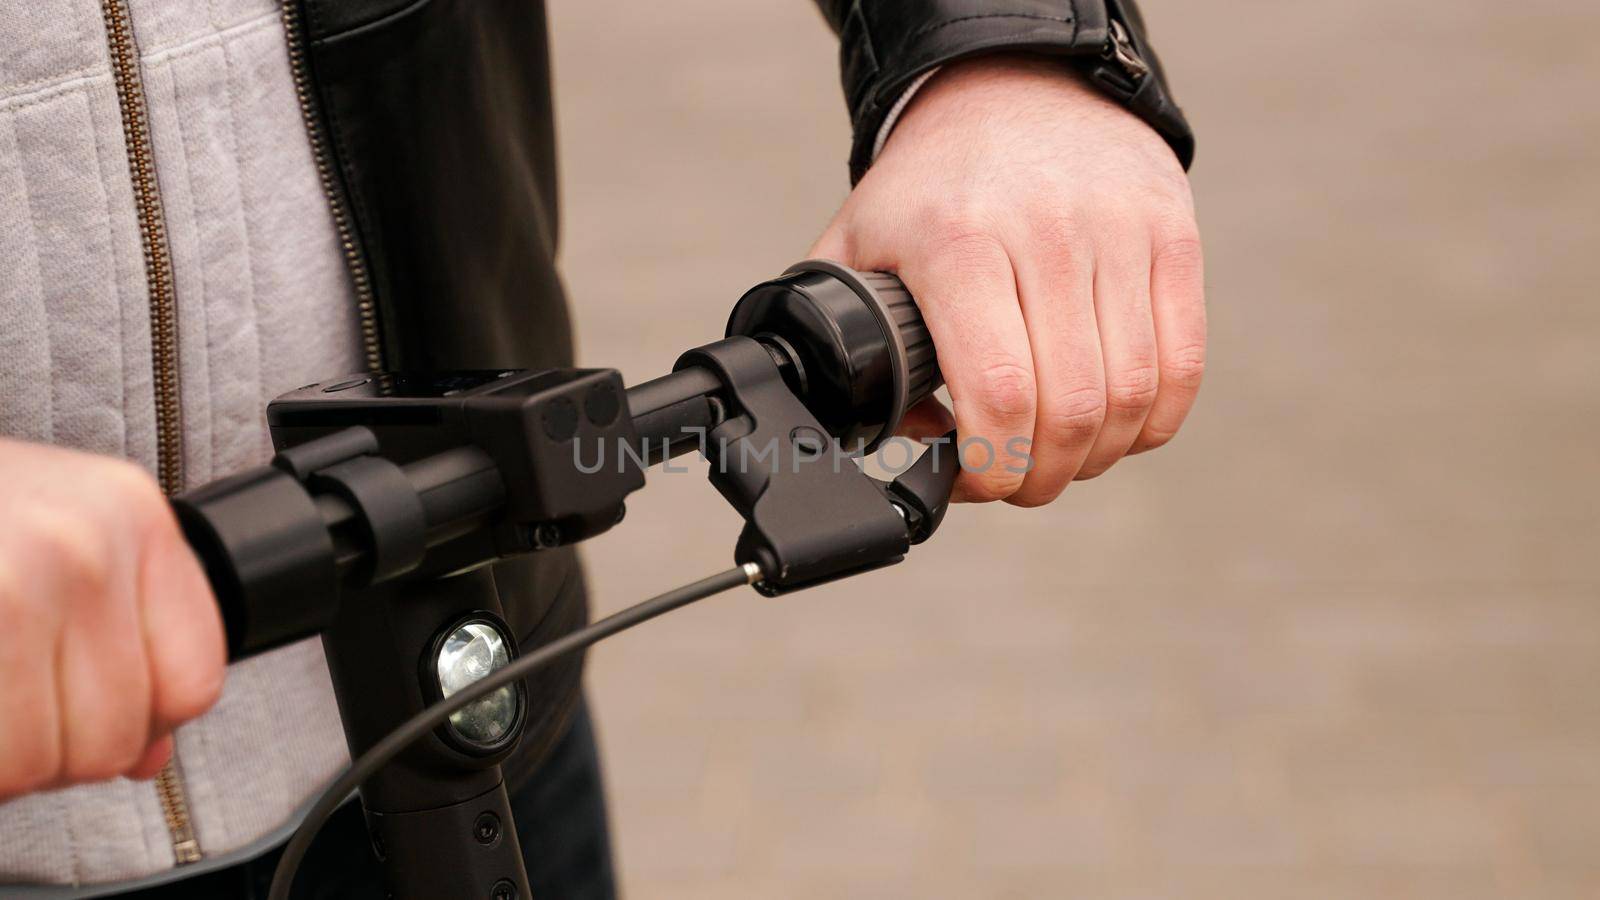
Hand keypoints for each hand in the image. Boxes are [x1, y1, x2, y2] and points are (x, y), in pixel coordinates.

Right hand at [0, 438, 224, 799]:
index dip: (143, 723)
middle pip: (114, 737)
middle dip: (57, 751)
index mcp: (134, 517)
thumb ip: (123, 637)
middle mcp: (85, 546)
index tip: (92, 708)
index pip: (193, 683)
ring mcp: (14, 584)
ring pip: (39, 762)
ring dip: (8, 758)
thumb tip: (150, 757)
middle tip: (15, 703)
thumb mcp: (62, 538)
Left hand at [811, 55, 1205, 504]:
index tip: (970, 478)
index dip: (991, 465)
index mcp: (957, 243)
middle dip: (1041, 477)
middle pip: (1070, 408)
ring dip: (1095, 456)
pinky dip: (1151, 420)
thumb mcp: (860, 244)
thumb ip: (846, 339)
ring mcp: (1119, 233)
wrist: (1014, 86)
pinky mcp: (1171, 237)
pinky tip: (1113, 428)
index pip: (997, 392)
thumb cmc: (933, 184)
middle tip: (1014, 482)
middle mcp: (1045, 234)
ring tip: (1059, 458)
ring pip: (1131, 396)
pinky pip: (1182, 363)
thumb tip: (886, 433)